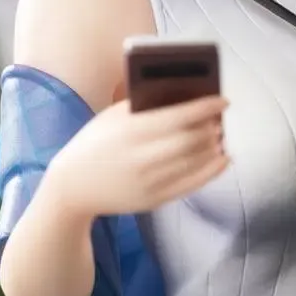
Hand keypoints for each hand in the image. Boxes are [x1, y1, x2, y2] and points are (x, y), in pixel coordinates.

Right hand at [49, 94, 229, 216]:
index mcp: (130, 130)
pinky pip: (192, 184)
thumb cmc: (95, 144)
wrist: (73, 187)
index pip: (179, 116)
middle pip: (191, 140)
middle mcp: (141, 157)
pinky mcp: (154, 200)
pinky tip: (223, 159)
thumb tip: (185, 95)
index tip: (223, 100)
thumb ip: (143, 105)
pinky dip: (213, 170)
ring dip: (214, 147)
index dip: (206, 107)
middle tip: (218, 120)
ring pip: (195, 162)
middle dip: (210, 128)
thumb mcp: (111, 117)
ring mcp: (149, 181)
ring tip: (219, 137)